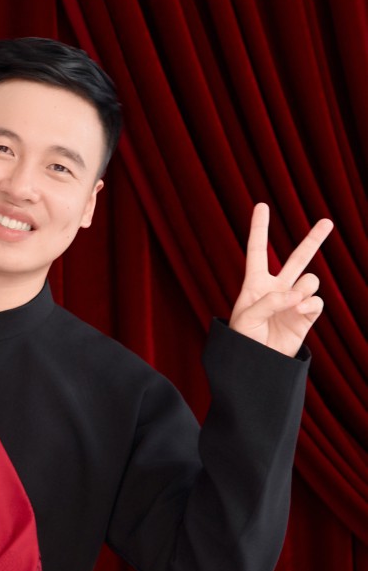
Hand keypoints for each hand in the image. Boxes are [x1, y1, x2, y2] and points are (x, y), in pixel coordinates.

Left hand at [229, 204, 332, 356]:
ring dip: (304, 288)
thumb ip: (271, 300)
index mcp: (255, 283)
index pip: (258, 251)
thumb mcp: (247, 317)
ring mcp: (295, 301)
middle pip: (298, 258)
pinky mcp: (307, 316)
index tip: (261, 205)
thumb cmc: (243, 340)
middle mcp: (278, 288)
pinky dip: (309, 304)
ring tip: (293, 302)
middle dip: (313, 240)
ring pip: (311, 280)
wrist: (256, 364)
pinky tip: (300, 311)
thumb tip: (299, 294)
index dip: (259, 229)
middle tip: (327, 221)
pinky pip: (316, 301)